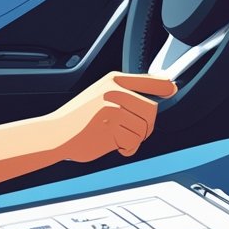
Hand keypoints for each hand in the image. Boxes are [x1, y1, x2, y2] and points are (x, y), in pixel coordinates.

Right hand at [45, 72, 177, 161]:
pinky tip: (113, 144)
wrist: (56, 134)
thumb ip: (124, 92)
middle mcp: (115, 91)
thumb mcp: (100, 94)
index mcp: (114, 80)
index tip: (172, 89)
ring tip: (116, 137)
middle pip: (151, 110)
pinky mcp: (112, 127)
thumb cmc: (78, 118)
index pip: (150, 80)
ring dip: (133, 139)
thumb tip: (156, 90)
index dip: (165, 86)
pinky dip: (126, 148)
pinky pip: (133, 142)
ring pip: (143, 128)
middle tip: (131, 132)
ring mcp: (114, 108)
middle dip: (146, 125)